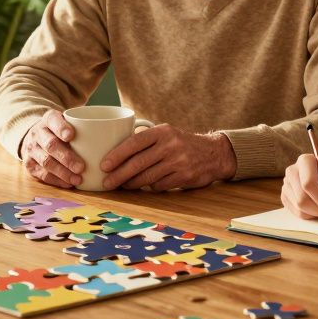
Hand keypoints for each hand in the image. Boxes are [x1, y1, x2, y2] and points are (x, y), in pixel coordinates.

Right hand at [20, 110, 83, 188]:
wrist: (36, 136)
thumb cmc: (60, 130)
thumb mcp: (68, 121)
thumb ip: (84, 125)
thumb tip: (110, 133)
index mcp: (49, 119)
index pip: (53, 120)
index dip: (61, 128)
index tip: (71, 136)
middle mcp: (38, 133)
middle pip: (51, 145)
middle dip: (66, 157)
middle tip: (81, 167)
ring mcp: (32, 149)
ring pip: (46, 162)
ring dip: (63, 172)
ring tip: (78, 179)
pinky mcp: (29, 165)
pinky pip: (42, 174)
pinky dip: (57, 180)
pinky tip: (69, 184)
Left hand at [100, 124, 235, 190]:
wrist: (213, 153)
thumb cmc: (181, 143)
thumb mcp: (166, 133)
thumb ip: (145, 139)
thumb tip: (114, 151)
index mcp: (162, 131)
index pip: (134, 142)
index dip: (117, 155)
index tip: (104, 164)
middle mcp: (170, 145)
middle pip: (138, 163)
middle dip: (119, 175)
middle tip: (107, 182)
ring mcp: (178, 162)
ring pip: (147, 177)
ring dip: (131, 184)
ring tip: (122, 185)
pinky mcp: (184, 177)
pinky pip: (159, 185)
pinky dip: (150, 187)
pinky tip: (144, 186)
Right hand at [281, 155, 317, 220]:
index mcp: (306, 161)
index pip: (308, 182)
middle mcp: (292, 170)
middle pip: (301, 197)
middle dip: (317, 209)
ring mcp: (286, 184)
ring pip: (298, 206)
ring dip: (314, 213)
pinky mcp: (285, 196)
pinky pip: (295, 212)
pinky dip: (308, 215)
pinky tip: (316, 208)